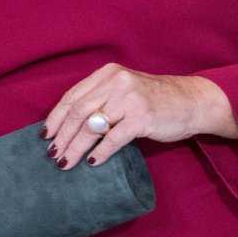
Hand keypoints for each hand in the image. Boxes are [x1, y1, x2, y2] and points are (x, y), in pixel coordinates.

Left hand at [43, 65, 237, 170]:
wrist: (192, 101)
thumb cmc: (157, 100)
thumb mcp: (126, 90)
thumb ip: (102, 99)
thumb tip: (69, 127)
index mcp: (109, 74)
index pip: (73, 96)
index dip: (55, 118)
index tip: (45, 136)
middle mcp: (117, 82)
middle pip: (78, 112)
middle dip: (62, 137)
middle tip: (53, 155)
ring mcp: (130, 99)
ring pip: (91, 126)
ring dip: (75, 148)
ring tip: (66, 163)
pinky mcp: (142, 117)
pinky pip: (113, 138)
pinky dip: (100, 152)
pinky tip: (93, 162)